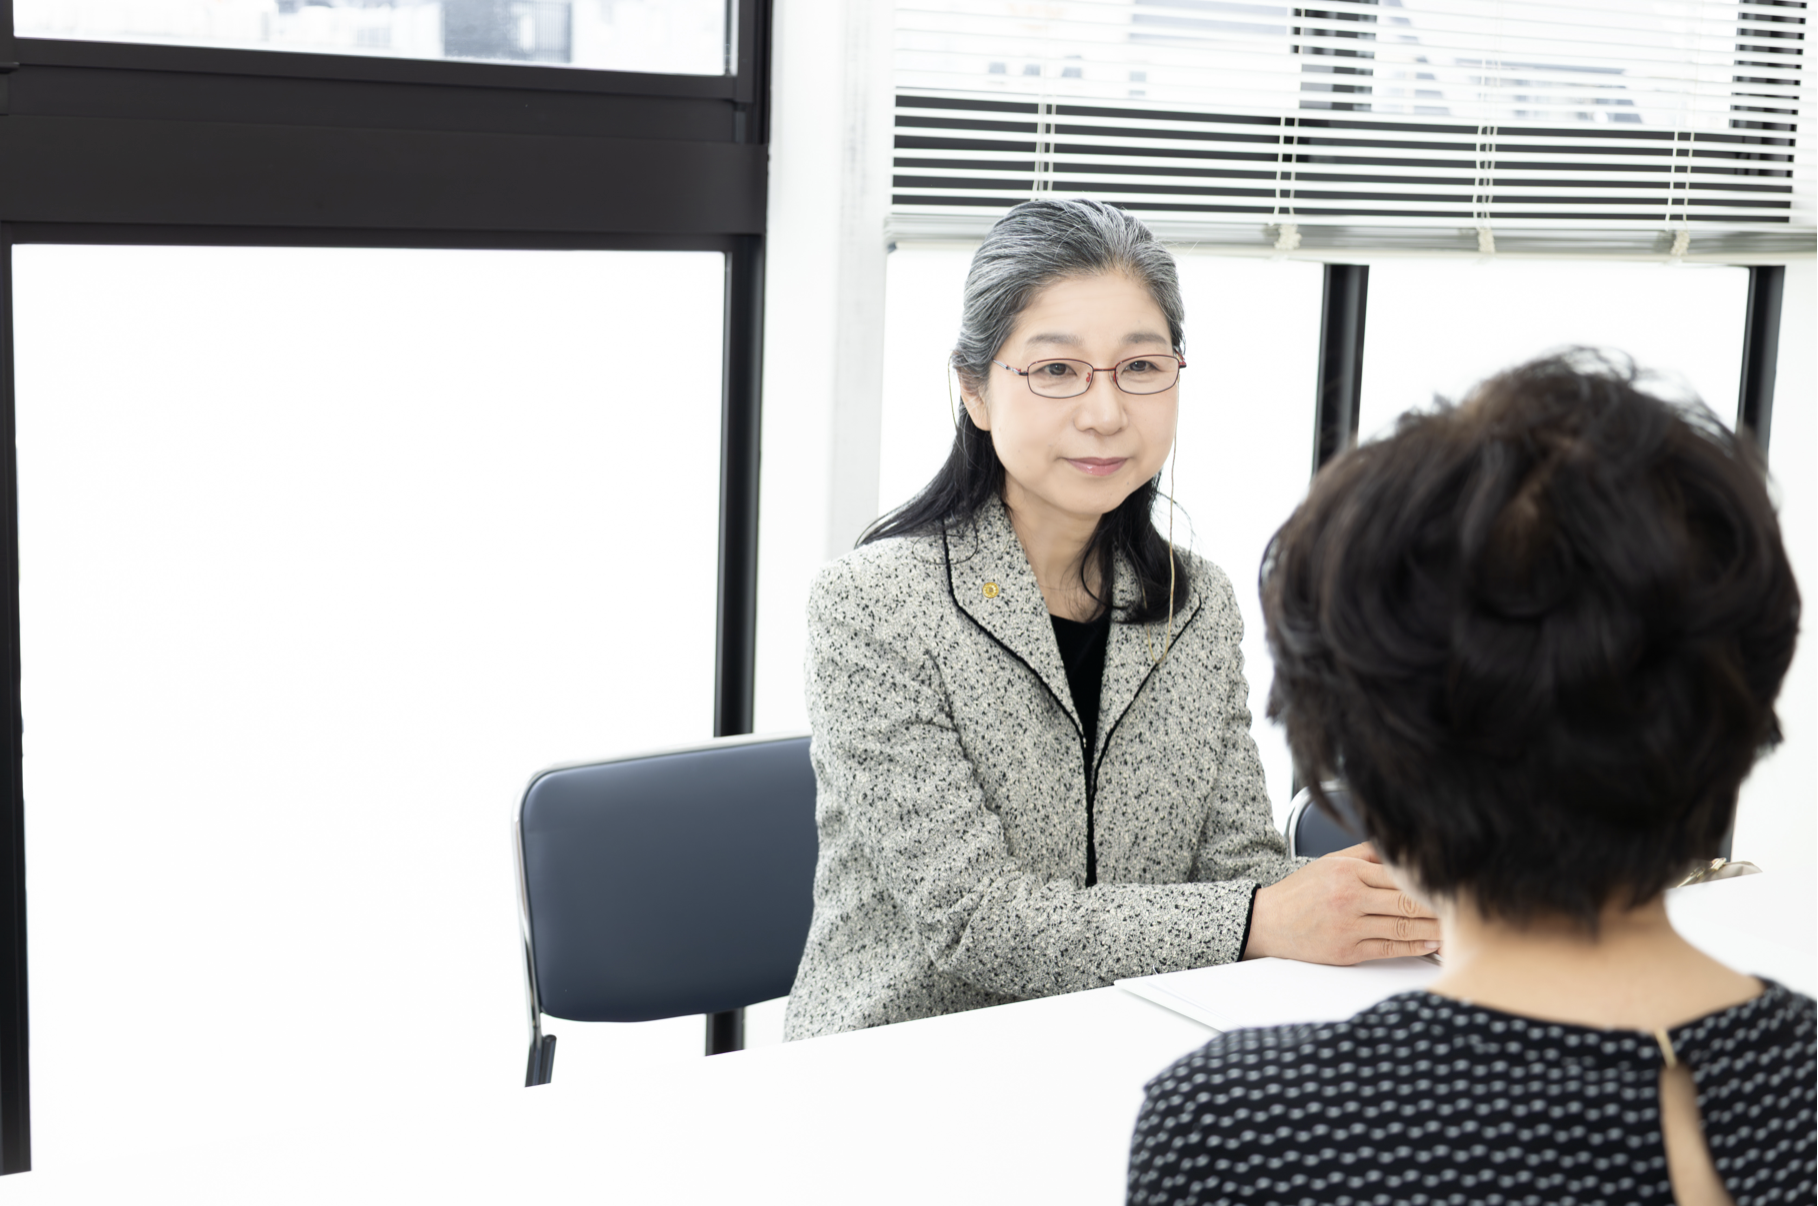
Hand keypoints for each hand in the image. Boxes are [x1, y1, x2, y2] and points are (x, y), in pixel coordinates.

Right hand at [1243, 841, 1440, 963]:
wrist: (1268, 922)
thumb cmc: (1300, 892)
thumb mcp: (1330, 862)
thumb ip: (1366, 854)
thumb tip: (1400, 848)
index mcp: (1348, 871)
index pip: (1400, 876)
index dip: (1430, 881)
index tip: (1452, 883)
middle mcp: (1349, 897)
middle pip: (1407, 902)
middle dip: (1439, 906)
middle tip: (1465, 907)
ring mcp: (1348, 926)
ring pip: (1403, 927)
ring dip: (1434, 929)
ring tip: (1457, 927)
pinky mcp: (1346, 951)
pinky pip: (1389, 948)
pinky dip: (1414, 946)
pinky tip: (1431, 942)